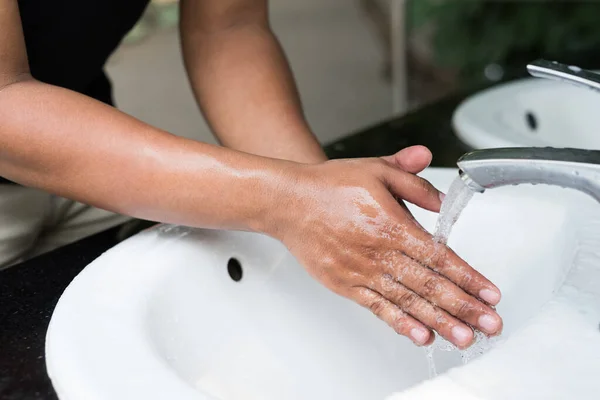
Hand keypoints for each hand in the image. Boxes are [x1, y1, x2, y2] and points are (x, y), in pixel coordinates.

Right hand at [270, 146, 501, 347]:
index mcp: (390, 224)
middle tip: (490, 324)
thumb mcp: (377, 169)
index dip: (468, 277)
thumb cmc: (331, 186)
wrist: (289, 202)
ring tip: (464, 338)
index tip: (490, 294)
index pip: (438, 257)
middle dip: (464, 307)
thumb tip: (443, 199)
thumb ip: (414, 182)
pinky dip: (400, 323)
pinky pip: (378, 308)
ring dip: (439, 322)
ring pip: (407, 302)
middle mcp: (378, 253)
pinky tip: (421, 335)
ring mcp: (361, 272)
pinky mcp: (346, 285)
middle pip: (428, 285)